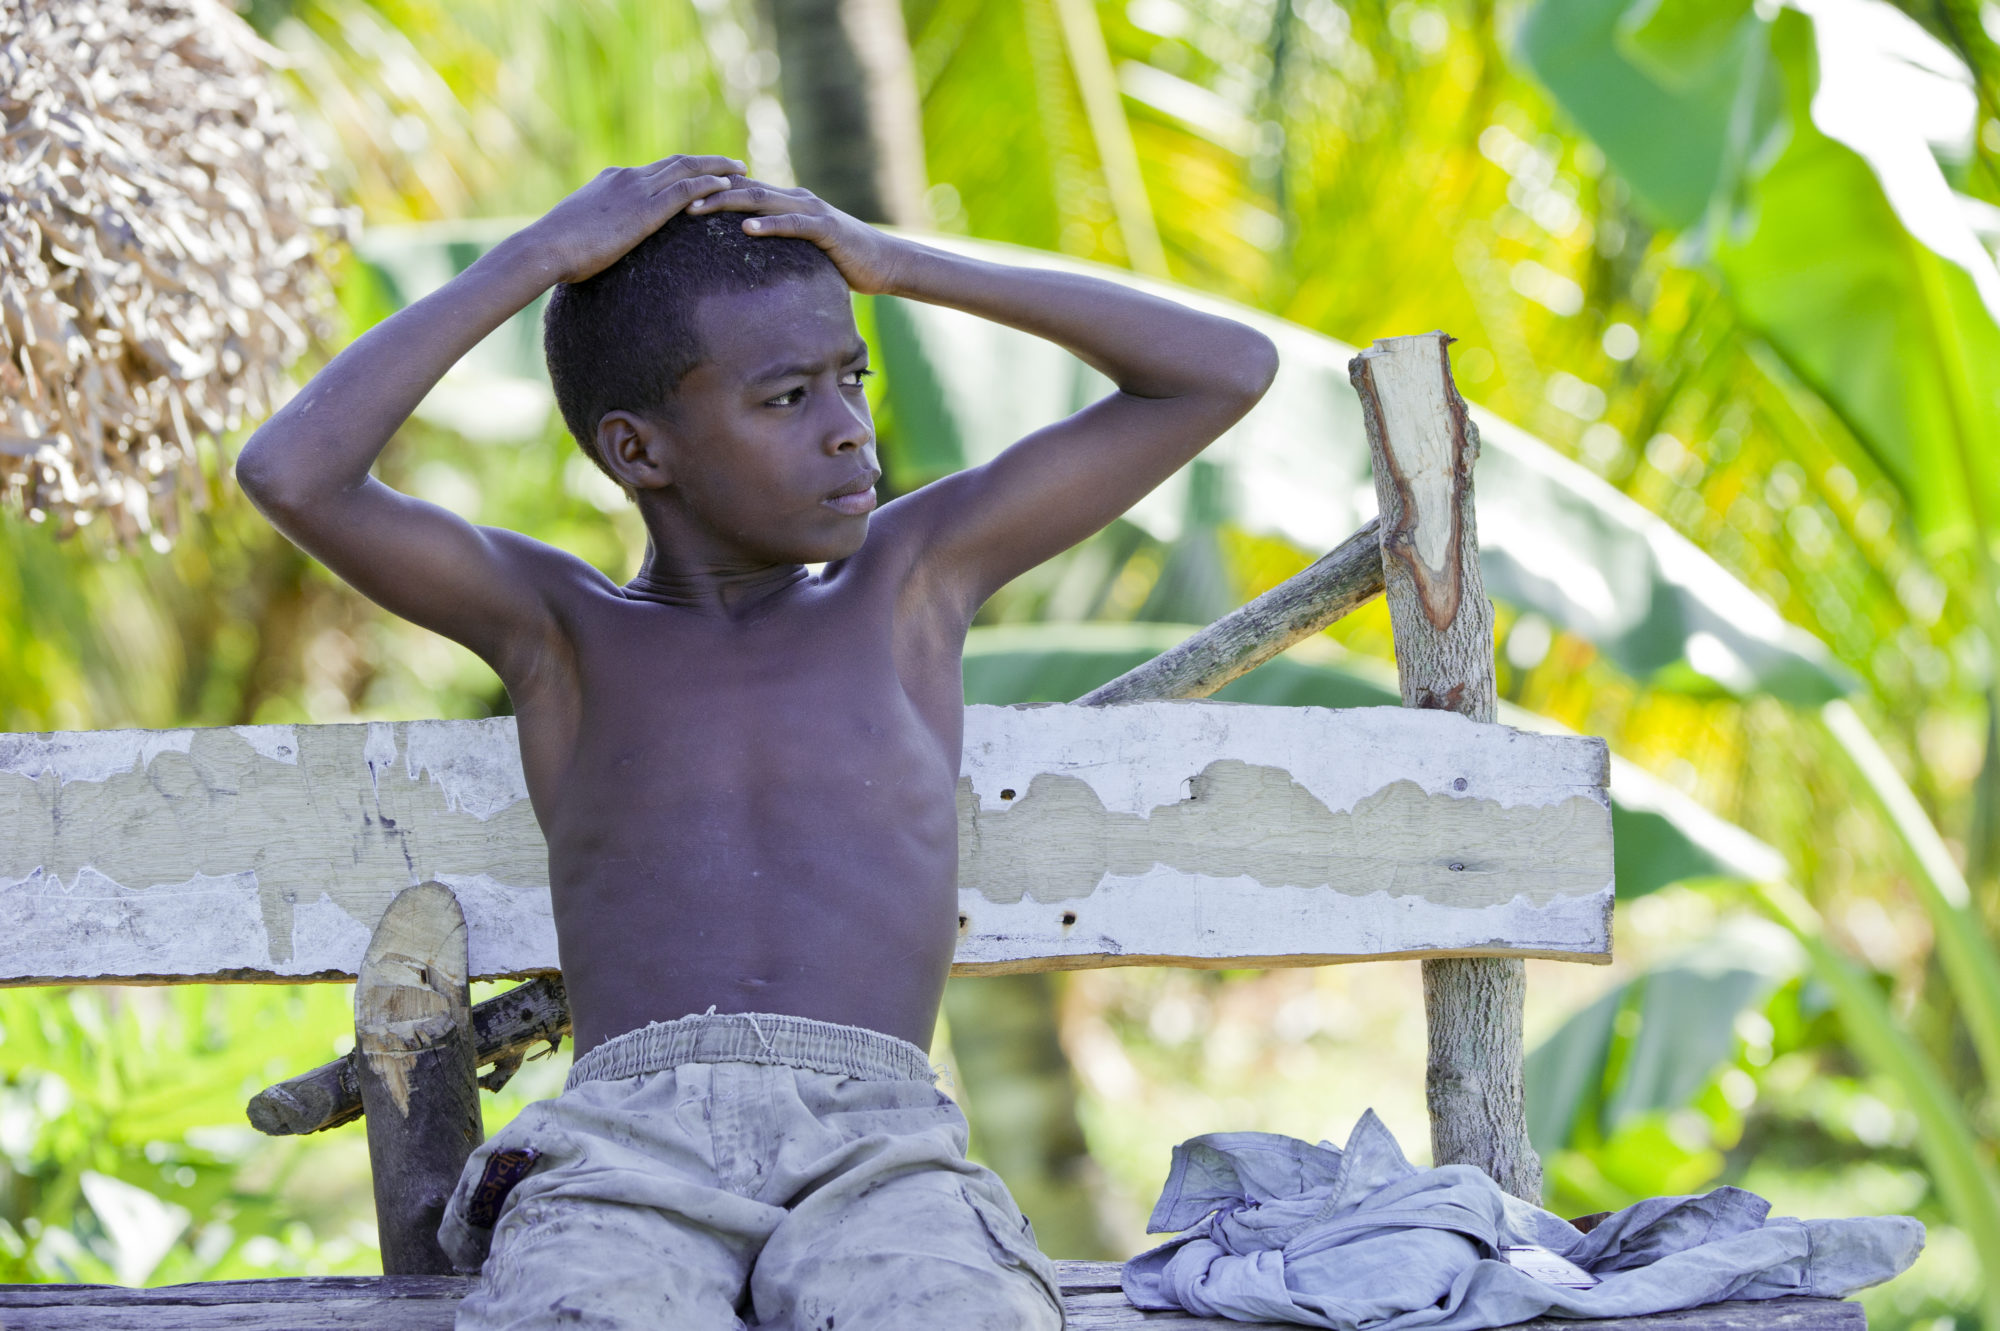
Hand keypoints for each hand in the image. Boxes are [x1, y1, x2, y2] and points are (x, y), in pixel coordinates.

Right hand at [521, 154, 746, 284]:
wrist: (546, 247)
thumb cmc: (557, 249)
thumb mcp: (582, 233)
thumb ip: (601, 230)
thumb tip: (604, 246)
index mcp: (612, 179)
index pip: (656, 169)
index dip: (683, 169)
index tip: (704, 171)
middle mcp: (628, 176)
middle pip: (678, 162)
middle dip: (708, 162)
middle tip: (735, 165)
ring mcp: (637, 189)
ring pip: (687, 169)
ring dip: (718, 168)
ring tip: (743, 171)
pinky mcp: (645, 209)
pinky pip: (685, 189)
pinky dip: (710, 185)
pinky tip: (730, 187)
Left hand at [686, 178, 911, 294]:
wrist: (884, 263)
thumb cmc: (842, 261)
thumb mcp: (800, 253)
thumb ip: (775, 248)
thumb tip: (743, 262)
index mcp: (786, 202)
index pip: (740, 190)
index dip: (708, 190)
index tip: (675, 199)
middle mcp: (794, 199)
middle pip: (743, 189)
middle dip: (706, 192)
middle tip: (673, 201)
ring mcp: (810, 211)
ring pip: (761, 200)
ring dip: (727, 203)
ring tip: (697, 209)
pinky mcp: (825, 228)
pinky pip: (792, 224)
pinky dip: (768, 224)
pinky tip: (746, 228)